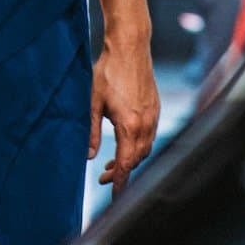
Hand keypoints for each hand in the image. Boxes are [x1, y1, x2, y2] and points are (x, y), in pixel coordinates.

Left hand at [90, 38, 159, 200]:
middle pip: (137, 159)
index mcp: (129, 126)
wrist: (130, 47)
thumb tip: (89, 156)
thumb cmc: (108, 71)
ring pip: (145, 148)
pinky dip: (138, 145)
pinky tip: (126, 141)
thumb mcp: (93, 102)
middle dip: (122, 172)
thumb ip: (91, 131)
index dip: (120, 182)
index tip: (116, 197)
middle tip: (104, 177)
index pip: (126, 164)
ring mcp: (153, 115)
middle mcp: (146, 124)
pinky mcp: (155, 107)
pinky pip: (150, 135)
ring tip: (113, 162)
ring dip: (131, 158)